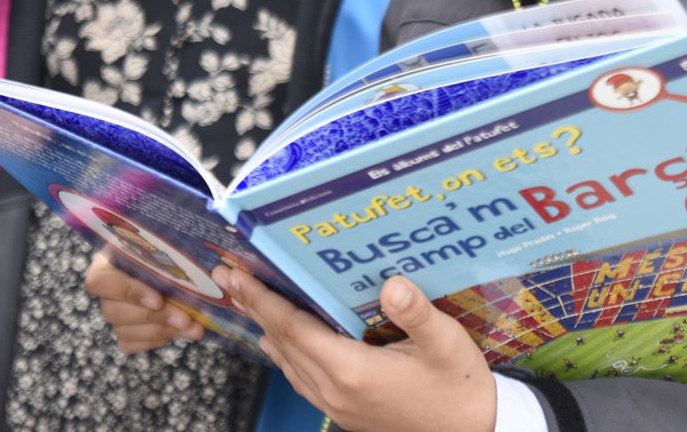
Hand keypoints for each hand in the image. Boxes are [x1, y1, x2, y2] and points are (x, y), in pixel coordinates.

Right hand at [85, 247, 203, 351]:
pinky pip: (131, 343)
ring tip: (191, 326)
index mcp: (109, 259)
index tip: (158, 300)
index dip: (128, 292)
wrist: (183, 261)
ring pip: (123, 330)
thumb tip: (203, 256)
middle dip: (154, 317)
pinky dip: (156, 340)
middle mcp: (107, 287)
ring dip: (160, 331)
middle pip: (113, 311)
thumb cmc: (173, 243)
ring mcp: (114, 310)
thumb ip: (174, 247)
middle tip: (185, 318)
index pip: (100, 281)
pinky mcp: (124, 330)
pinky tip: (180, 332)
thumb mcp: (171, 240)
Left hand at [221, 267, 495, 431]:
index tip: (238, 275)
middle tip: (227, 277)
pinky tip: (282, 340)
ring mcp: (336, 404)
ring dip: (265, 328)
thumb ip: (417, 313)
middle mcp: (335, 389)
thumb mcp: (447, 344)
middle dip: (254, 307)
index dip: (263, 299)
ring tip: (248, 301)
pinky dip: (285, 352)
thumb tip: (391, 282)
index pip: (294, 328)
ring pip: (287, 362)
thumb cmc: (460, 388)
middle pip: (282, 342)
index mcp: (353, 370)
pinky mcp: (344, 411)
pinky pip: (300, 377)